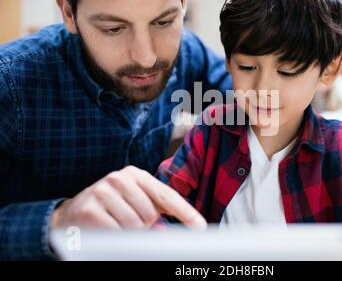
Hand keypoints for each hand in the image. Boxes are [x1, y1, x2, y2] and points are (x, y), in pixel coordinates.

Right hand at [50, 166, 205, 229]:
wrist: (71, 214)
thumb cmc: (110, 208)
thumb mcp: (134, 203)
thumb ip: (155, 211)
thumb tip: (172, 230)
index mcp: (135, 174)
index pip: (166, 196)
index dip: (185, 212)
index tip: (200, 227)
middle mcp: (120, 178)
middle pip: (151, 214)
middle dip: (144, 225)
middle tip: (127, 220)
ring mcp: (103, 192)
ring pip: (135, 226)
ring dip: (129, 233)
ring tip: (115, 224)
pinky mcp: (91, 209)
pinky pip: (117, 234)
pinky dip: (116, 238)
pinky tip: (105, 229)